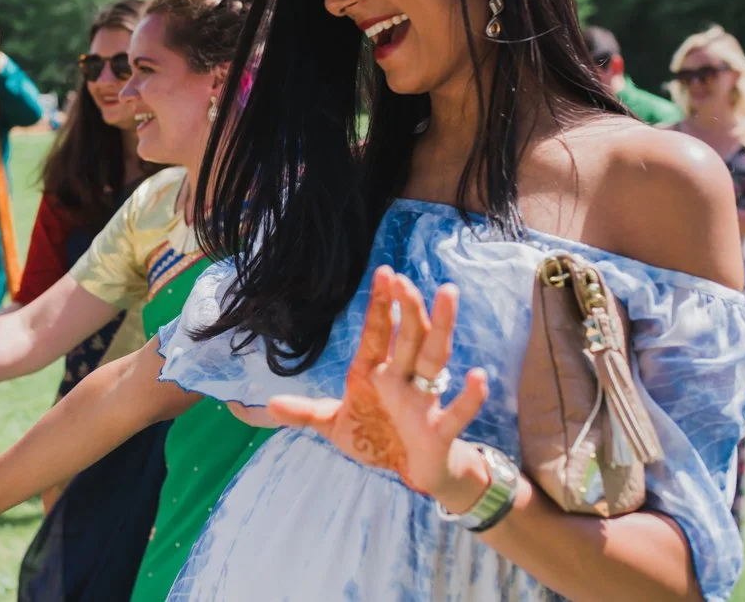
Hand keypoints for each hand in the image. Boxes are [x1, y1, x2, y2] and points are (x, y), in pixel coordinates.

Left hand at [267, 267, 489, 507]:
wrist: (411, 472)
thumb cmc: (377, 437)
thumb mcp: (334, 426)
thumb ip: (305, 413)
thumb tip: (267, 406)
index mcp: (375, 374)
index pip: (379, 333)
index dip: (382, 305)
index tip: (385, 272)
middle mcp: (401, 380)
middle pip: (408, 337)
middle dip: (408, 308)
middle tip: (405, 279)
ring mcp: (423, 402)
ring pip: (434, 358)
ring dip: (441, 328)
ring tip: (448, 295)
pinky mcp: (439, 430)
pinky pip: (456, 412)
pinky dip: (468, 397)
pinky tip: (478, 376)